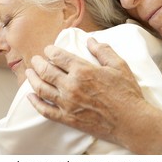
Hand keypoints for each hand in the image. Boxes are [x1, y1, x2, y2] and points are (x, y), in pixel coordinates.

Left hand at [26, 37, 143, 144]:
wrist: (132, 122)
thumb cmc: (127, 93)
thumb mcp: (119, 66)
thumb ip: (103, 50)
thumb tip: (90, 39)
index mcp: (83, 70)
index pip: (58, 56)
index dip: (50, 51)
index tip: (48, 50)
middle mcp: (71, 86)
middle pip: (46, 71)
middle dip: (38, 63)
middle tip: (35, 60)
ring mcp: (68, 103)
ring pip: (42, 89)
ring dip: (32, 79)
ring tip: (29, 73)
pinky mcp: (68, 118)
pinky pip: (45, 110)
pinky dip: (35, 102)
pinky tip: (30, 96)